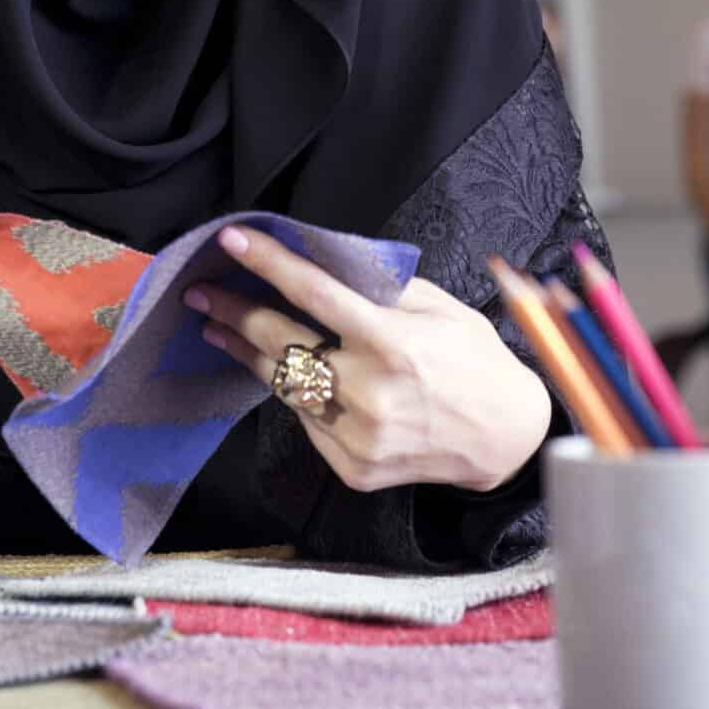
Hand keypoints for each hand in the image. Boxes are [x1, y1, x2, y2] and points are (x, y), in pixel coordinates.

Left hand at [184, 224, 551, 493]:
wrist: (507, 439)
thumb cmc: (473, 361)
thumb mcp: (439, 308)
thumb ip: (379, 290)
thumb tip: (321, 264)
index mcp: (392, 342)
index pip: (313, 294)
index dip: (268, 264)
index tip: (232, 241)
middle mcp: (368, 391)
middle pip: (280, 342)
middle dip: (234, 311)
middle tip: (201, 291)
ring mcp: (356, 435)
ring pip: (283, 385)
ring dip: (245, 353)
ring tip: (218, 327)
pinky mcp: (351, 466)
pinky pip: (306, 421)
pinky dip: (294, 392)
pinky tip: (280, 371)